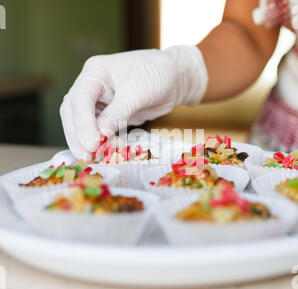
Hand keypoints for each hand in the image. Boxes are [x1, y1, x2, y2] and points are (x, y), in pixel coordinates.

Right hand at [60, 46, 207, 160]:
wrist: (174, 79)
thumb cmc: (156, 75)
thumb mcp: (136, 93)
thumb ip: (117, 114)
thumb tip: (99, 136)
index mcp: (95, 72)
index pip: (79, 99)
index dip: (82, 124)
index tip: (91, 144)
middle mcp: (91, 86)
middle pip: (73, 112)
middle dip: (79, 136)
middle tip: (88, 156)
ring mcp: (98, 101)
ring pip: (82, 123)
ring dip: (87, 141)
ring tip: (97, 157)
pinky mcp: (108, 114)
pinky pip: (98, 130)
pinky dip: (101, 142)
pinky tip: (108, 151)